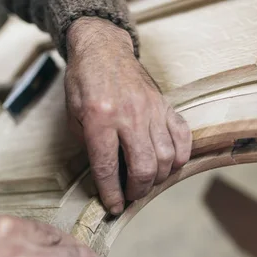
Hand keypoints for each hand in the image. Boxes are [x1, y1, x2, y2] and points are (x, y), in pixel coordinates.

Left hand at [65, 17, 191, 214]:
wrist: (103, 49)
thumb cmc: (84, 82)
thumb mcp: (73, 115)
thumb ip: (89, 145)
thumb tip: (107, 175)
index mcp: (100, 119)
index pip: (108, 167)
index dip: (111, 194)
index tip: (113, 207)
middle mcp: (129, 115)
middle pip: (143, 167)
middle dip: (137, 190)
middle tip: (131, 195)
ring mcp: (152, 109)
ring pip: (166, 156)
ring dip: (157, 178)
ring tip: (146, 182)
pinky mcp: (165, 105)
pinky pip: (182, 136)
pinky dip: (180, 156)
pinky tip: (171, 165)